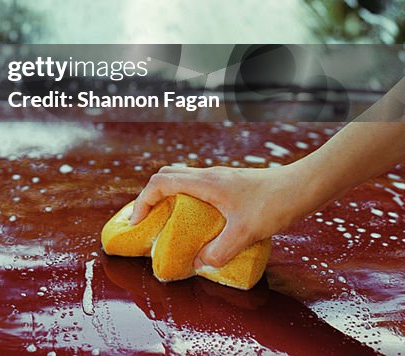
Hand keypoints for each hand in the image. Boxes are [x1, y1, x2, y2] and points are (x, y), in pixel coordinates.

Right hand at [128, 164, 303, 267]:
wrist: (302, 187)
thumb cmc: (273, 205)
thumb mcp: (245, 233)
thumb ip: (219, 251)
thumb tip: (199, 264)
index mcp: (204, 183)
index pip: (160, 182)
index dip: (143, 200)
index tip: (137, 221)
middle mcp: (208, 176)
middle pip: (167, 176)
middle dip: (152, 196)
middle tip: (150, 220)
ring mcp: (220, 178)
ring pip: (183, 180)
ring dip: (171, 198)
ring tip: (173, 223)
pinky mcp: (231, 185)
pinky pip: (199, 188)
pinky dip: (190, 201)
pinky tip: (204, 223)